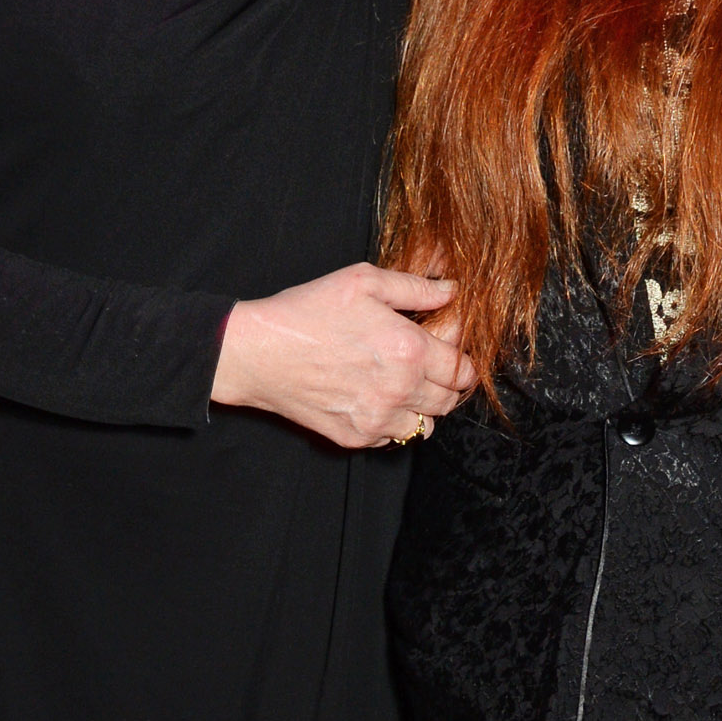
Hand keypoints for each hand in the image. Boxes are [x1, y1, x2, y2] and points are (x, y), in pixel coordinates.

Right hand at [211, 263, 476, 450]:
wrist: (258, 352)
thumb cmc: (307, 311)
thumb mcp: (364, 281)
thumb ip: (415, 287)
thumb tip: (452, 290)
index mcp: (408, 350)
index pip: (463, 370)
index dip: (462, 361)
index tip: (449, 353)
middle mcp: (400, 389)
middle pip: (449, 401)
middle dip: (445, 385)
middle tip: (426, 368)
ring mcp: (377, 418)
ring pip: (426, 426)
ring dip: (421, 408)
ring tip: (400, 386)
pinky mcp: (355, 436)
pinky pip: (393, 439)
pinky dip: (391, 423)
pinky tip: (372, 398)